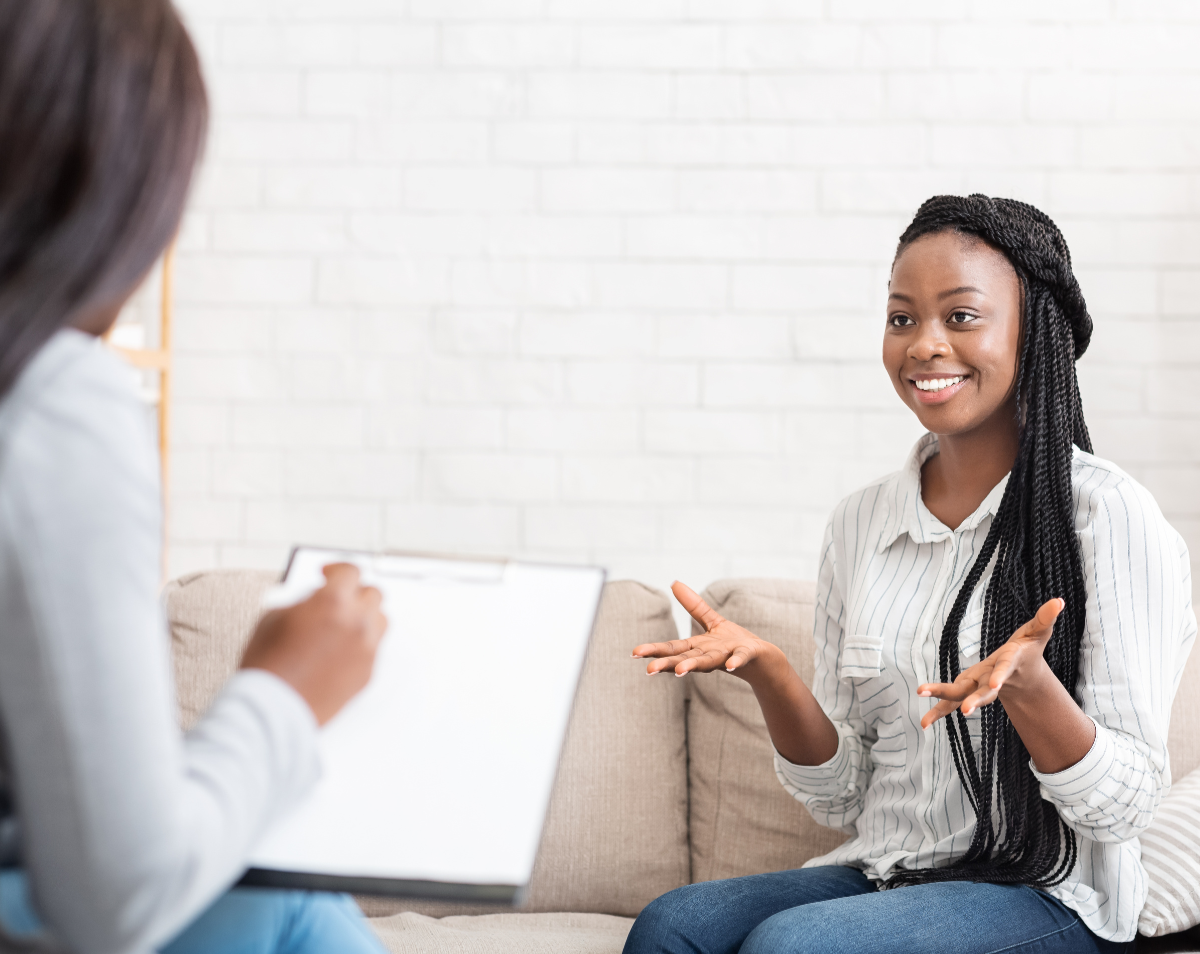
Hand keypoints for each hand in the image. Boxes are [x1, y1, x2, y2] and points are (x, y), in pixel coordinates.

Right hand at [241, 563, 386, 725]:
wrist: (273, 709)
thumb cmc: (268, 667)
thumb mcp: (274, 617)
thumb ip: (303, 601)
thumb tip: (316, 598)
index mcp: (333, 602)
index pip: (350, 571)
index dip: (337, 570)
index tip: (328, 574)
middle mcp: (357, 623)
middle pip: (372, 593)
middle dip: (353, 592)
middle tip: (337, 598)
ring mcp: (366, 649)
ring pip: (379, 619)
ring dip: (363, 615)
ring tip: (342, 623)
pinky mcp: (368, 672)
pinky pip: (374, 647)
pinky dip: (361, 642)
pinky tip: (340, 648)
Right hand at [631, 581, 780, 680]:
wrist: (763, 659)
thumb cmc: (733, 642)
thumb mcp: (712, 621)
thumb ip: (693, 605)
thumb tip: (674, 582)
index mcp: (698, 647)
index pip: (672, 648)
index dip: (654, 650)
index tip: (635, 653)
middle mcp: (708, 655)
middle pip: (684, 658)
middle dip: (666, 664)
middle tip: (648, 670)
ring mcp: (726, 656)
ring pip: (706, 662)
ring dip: (693, 666)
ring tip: (679, 671)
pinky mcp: (745, 655)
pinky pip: (739, 658)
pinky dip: (735, 661)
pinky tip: (731, 666)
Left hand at [918, 598, 1062, 729]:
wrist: (1022, 676)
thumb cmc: (1028, 650)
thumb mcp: (1037, 632)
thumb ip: (1045, 618)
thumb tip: (1058, 601)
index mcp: (1008, 664)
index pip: (1004, 669)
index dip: (1000, 675)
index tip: (995, 683)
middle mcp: (992, 680)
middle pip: (982, 692)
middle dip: (974, 700)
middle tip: (965, 710)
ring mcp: (978, 687)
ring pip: (960, 697)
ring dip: (943, 704)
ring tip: (925, 720)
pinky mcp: (967, 689)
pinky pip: (950, 702)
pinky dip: (937, 712)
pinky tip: (923, 723)